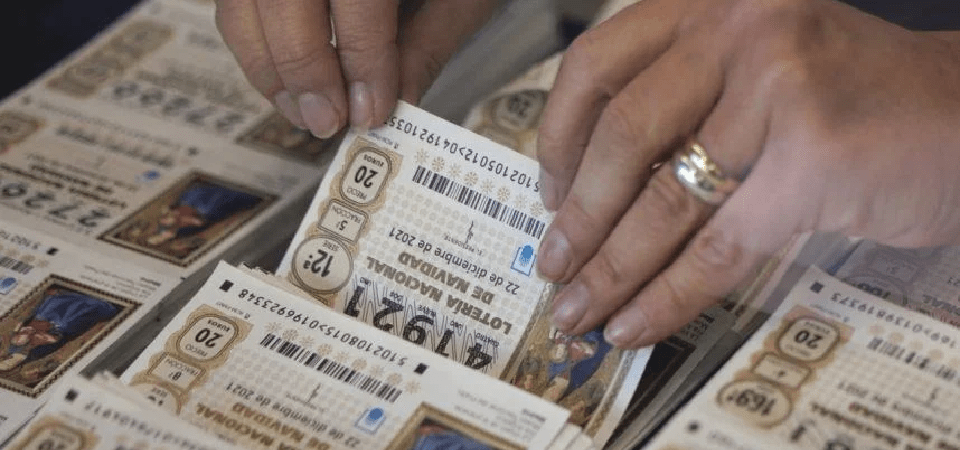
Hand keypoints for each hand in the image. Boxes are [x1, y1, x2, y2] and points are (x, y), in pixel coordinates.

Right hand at [214, 0, 497, 136]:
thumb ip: (425, 44)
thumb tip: (393, 105)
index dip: (363, 60)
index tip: (372, 111)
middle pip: (283, 0)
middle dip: (303, 69)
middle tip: (328, 121)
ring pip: (244, 6)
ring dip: (268, 67)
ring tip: (305, 113)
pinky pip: (237, 4)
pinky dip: (256, 47)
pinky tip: (289, 84)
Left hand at [535, 0, 959, 347]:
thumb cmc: (849, 100)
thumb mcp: (749, 74)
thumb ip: (678, 110)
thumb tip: (588, 194)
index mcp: (709, 6)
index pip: (597, 65)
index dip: (559, 138)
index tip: (548, 193)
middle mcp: (738, 29)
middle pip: (622, 136)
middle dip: (579, 217)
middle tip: (553, 265)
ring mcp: (777, 88)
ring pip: (665, 199)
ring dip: (611, 268)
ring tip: (579, 308)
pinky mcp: (813, 157)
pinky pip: (717, 246)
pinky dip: (668, 294)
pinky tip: (636, 322)